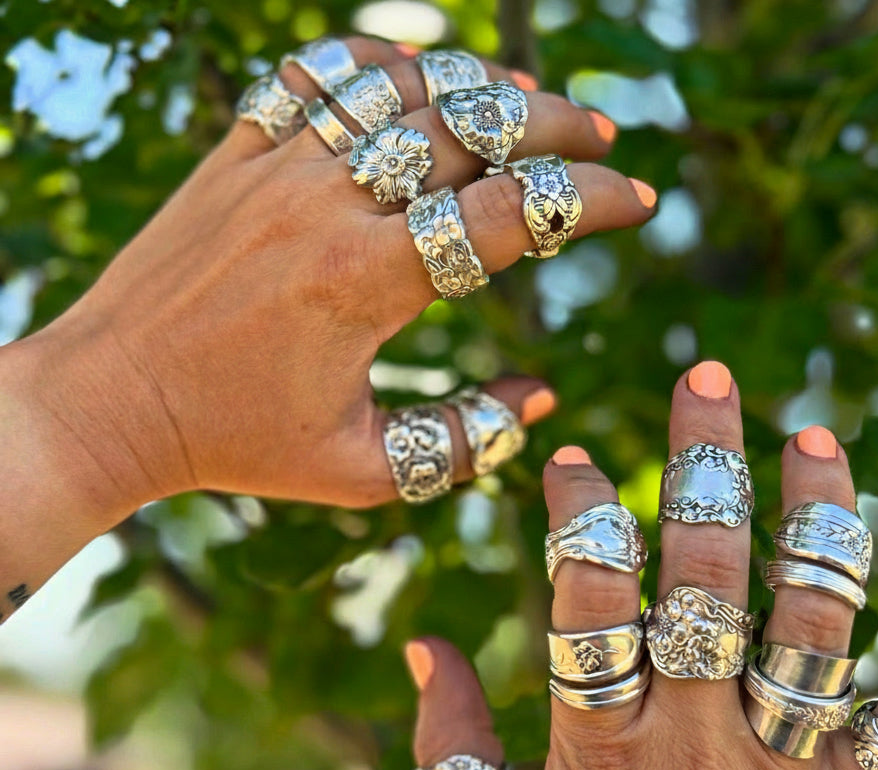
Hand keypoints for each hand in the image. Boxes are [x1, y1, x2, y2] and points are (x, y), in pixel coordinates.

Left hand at [0, 36, 655, 601]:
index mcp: (366, 282)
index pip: (509, 214)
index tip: (635, 203)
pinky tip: (421, 79)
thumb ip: (463, 441)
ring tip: (527, 104)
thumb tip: (539, 398)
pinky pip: (320, 74)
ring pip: (401, 84)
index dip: (586, 203)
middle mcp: (326, 204)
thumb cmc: (236, 444)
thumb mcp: (363, 469)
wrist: (112, 400)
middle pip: (468, 129)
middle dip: (555, 127)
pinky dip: (383, 63)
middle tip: (601, 139)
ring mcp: (276, 164)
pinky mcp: (236, 149)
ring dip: (478, 85)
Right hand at [406, 361, 877, 769]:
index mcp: (602, 747)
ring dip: (821, 517)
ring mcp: (786, 764)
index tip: (576, 456)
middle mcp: (698, 736)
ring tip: (813, 435)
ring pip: (816, 615)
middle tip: (709, 379)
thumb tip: (419, 640)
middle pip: (709, 573)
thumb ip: (445, 745)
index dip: (582, 512)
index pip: (587, 596)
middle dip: (708, 462)